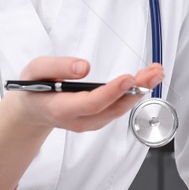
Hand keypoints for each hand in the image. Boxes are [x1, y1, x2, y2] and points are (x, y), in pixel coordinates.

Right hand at [0, 57, 164, 189]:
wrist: (32, 110)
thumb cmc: (34, 88)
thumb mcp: (36, 70)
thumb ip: (57, 67)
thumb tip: (84, 67)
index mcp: (61, 108)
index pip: (91, 104)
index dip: (111, 92)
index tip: (128, 78)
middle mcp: (78, 120)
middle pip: (111, 109)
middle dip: (135, 90)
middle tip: (154, 73)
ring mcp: (90, 122)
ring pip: (119, 110)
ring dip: (140, 91)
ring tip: (156, 72)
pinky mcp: (98, 118)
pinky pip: (119, 108)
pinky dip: (134, 93)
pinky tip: (146, 79)